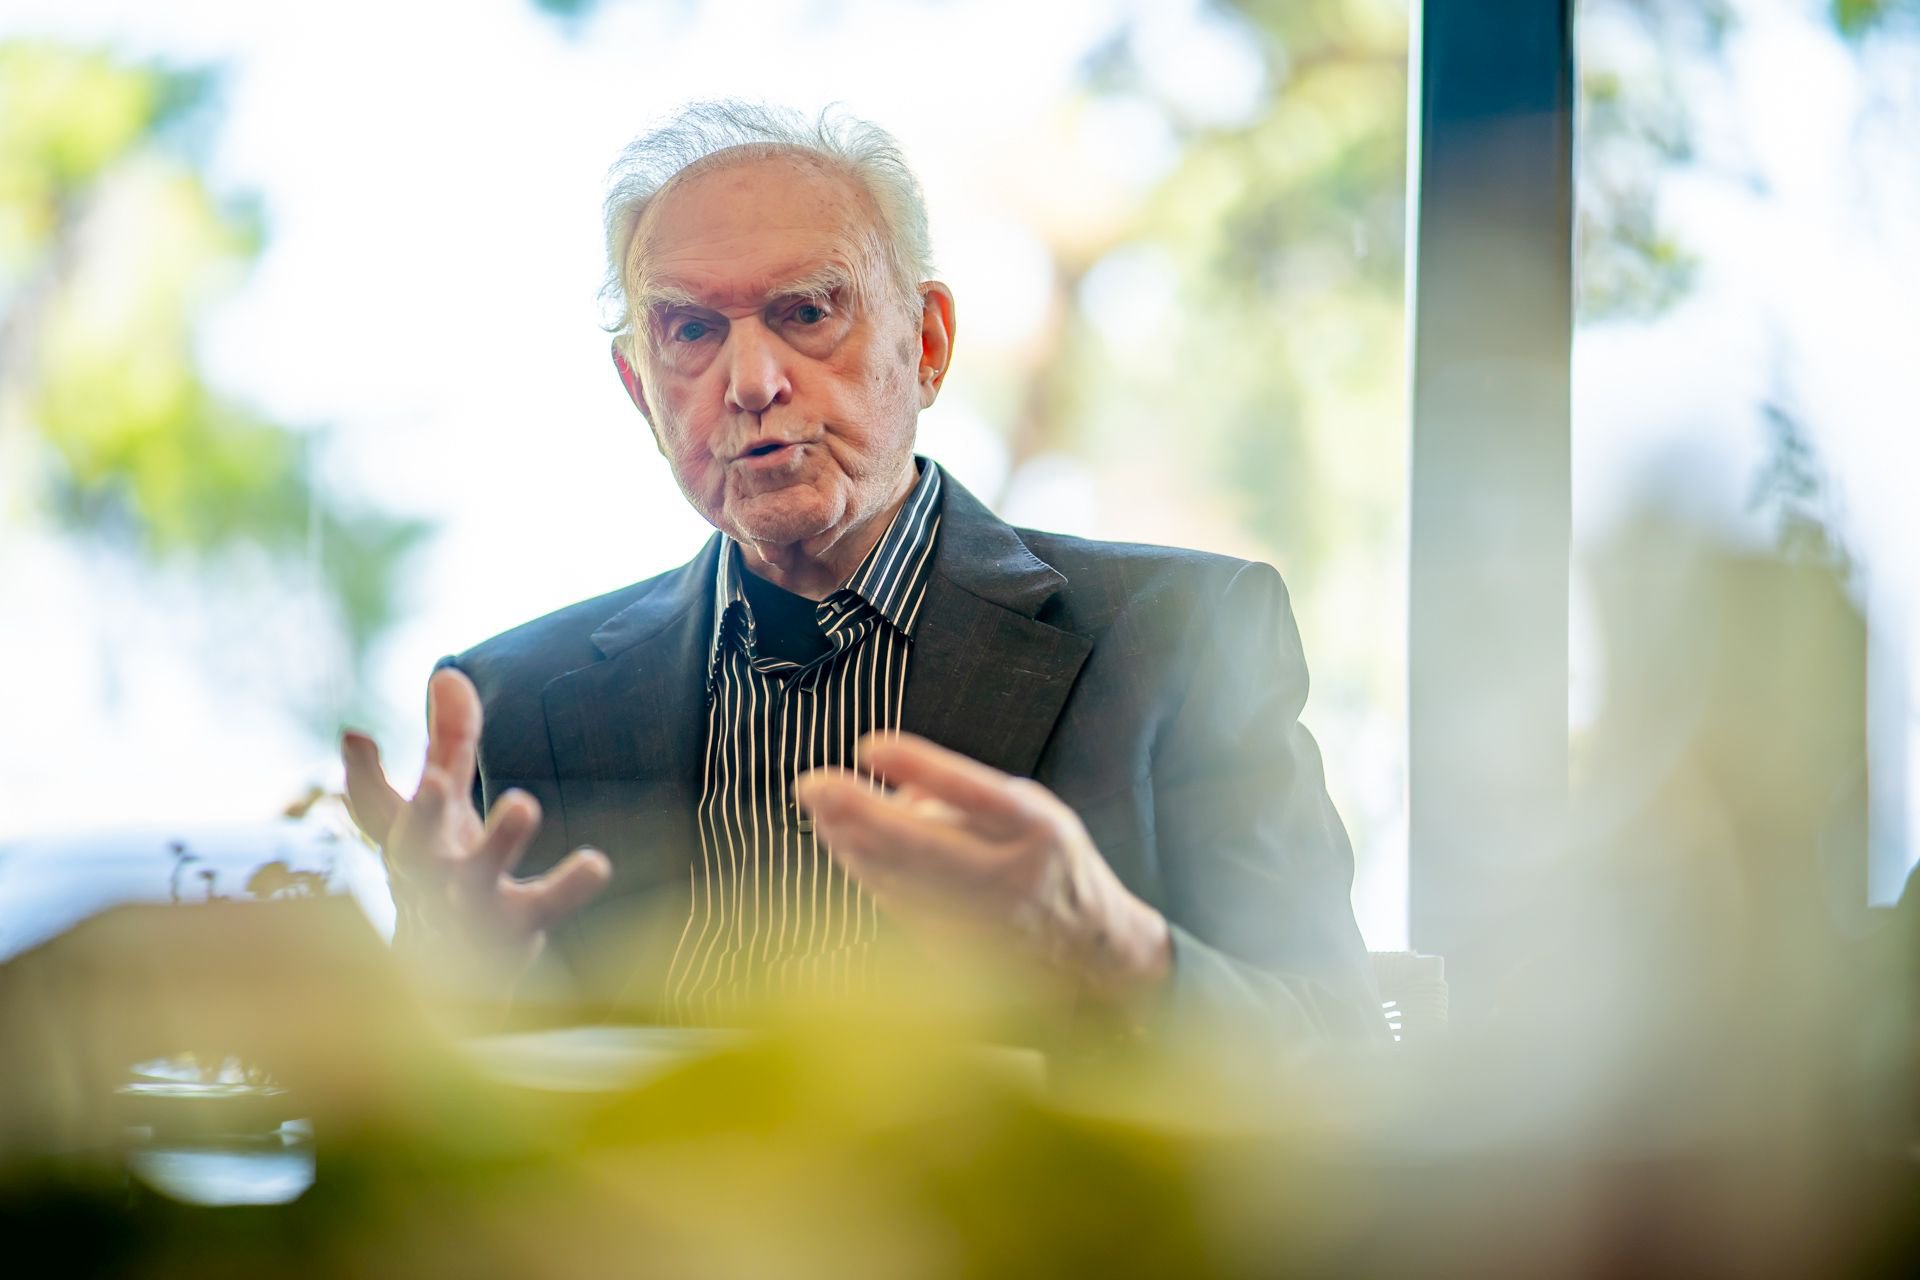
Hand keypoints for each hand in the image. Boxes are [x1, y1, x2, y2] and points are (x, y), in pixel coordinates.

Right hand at [341, 668, 611, 987]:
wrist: (462, 990)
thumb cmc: (450, 878)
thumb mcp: (446, 812)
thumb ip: (449, 744)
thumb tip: (448, 673)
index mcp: (412, 845)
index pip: (377, 812)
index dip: (361, 778)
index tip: (357, 739)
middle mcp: (431, 878)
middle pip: (413, 849)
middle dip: (419, 815)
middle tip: (435, 781)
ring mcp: (471, 910)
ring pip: (477, 880)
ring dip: (497, 842)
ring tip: (523, 802)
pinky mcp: (515, 934)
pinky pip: (543, 910)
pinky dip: (567, 886)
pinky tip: (596, 861)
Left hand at [793, 733, 1170, 1004]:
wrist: (1086, 957)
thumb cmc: (1049, 869)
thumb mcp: (1029, 812)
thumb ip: (965, 795)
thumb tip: (895, 788)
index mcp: (1036, 832)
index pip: (973, 792)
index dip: (920, 765)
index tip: (870, 746)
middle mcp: (1007, 878)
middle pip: (919, 843)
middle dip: (856, 811)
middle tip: (812, 784)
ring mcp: (978, 922)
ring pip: (896, 878)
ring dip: (847, 840)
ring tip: (818, 806)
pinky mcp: (953, 950)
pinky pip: (895, 904)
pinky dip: (864, 871)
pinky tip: (842, 844)